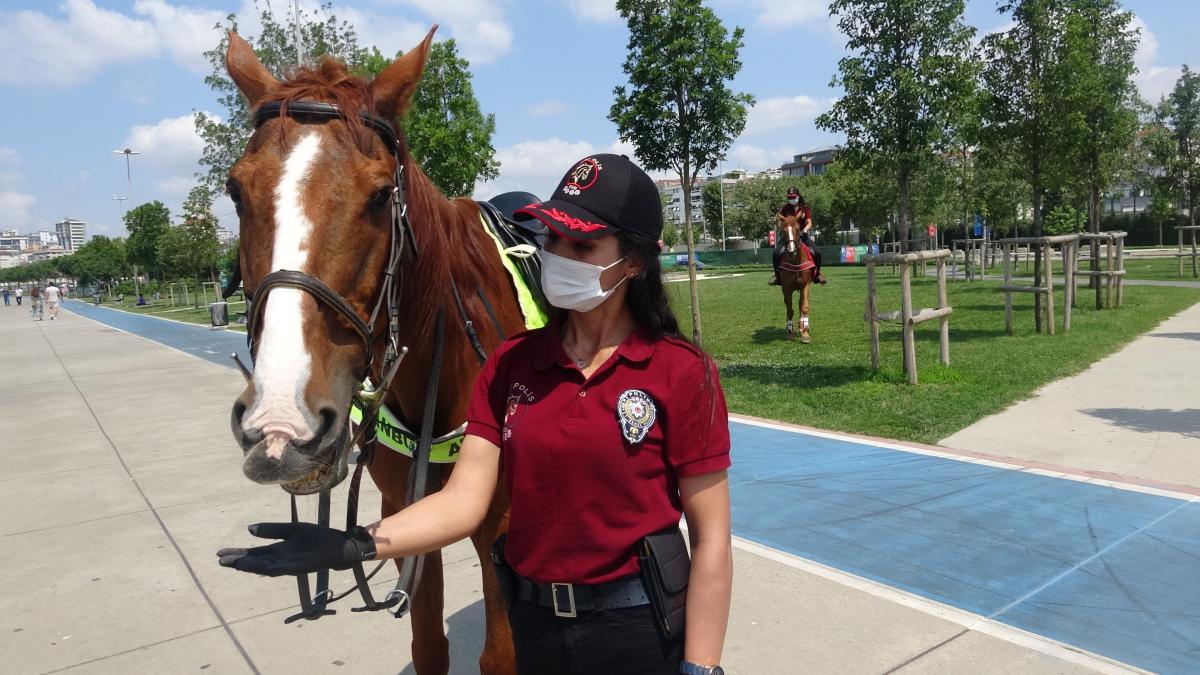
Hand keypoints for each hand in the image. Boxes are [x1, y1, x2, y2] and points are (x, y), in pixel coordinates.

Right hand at [216, 522, 376, 576]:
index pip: (254, 553)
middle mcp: (282, 559)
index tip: (220, 554)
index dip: (238, 554)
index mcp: (279, 550)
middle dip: (240, 562)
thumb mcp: (293, 530)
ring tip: (236, 565)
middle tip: (221, 561)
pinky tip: (261, 567)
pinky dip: (273, 568)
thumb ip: (272, 529)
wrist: (342, 545)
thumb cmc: (319, 538)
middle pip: (257, 561)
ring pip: (267, 567)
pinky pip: (286, 568)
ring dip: (252, 567)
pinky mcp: (304, 566)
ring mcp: (292, 564)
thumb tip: (248, 529)